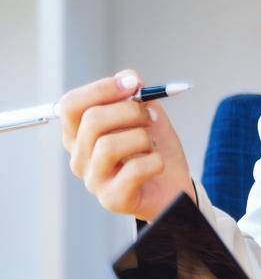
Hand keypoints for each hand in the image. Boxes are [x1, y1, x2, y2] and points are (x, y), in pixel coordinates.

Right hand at [59, 68, 196, 222]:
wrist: (174, 186)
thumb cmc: (154, 149)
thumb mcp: (146, 114)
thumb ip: (134, 94)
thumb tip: (129, 79)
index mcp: (80, 134)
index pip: (70, 105)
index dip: (102, 89)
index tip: (134, 84)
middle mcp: (79, 157)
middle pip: (92, 120)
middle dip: (131, 111)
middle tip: (150, 117)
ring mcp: (93, 180)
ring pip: (109, 145)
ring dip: (143, 137)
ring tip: (152, 145)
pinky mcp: (113, 199)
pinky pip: (134, 169)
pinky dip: (155, 161)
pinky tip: (157, 165)